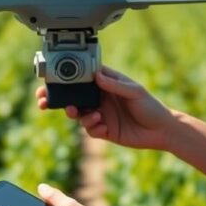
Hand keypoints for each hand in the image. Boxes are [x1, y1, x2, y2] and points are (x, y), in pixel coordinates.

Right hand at [36, 66, 175, 150]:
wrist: (162, 131)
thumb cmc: (150, 106)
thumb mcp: (135, 91)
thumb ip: (115, 84)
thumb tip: (96, 74)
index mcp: (105, 83)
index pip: (81, 77)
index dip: (65, 78)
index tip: (51, 79)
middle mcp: (99, 98)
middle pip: (72, 96)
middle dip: (57, 99)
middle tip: (44, 101)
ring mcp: (100, 114)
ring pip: (78, 114)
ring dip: (79, 115)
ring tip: (90, 115)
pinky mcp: (103, 130)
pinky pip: (90, 129)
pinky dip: (93, 128)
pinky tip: (104, 127)